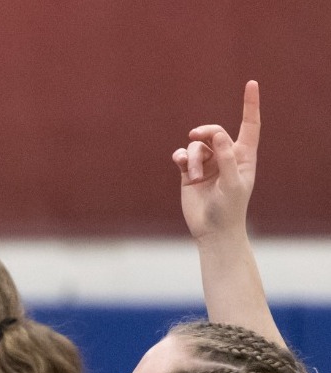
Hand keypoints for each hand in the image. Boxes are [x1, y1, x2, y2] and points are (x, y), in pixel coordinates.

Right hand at [174, 80, 259, 242]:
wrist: (212, 230)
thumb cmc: (230, 208)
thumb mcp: (234, 183)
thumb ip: (227, 158)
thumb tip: (219, 135)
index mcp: (243, 156)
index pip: (249, 125)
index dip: (250, 105)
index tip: (251, 83)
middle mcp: (226, 156)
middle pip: (215, 131)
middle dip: (206, 131)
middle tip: (197, 135)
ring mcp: (207, 164)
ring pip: (197, 145)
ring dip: (193, 158)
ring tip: (193, 176)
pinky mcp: (189, 172)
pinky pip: (182, 155)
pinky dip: (181, 158)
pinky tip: (180, 165)